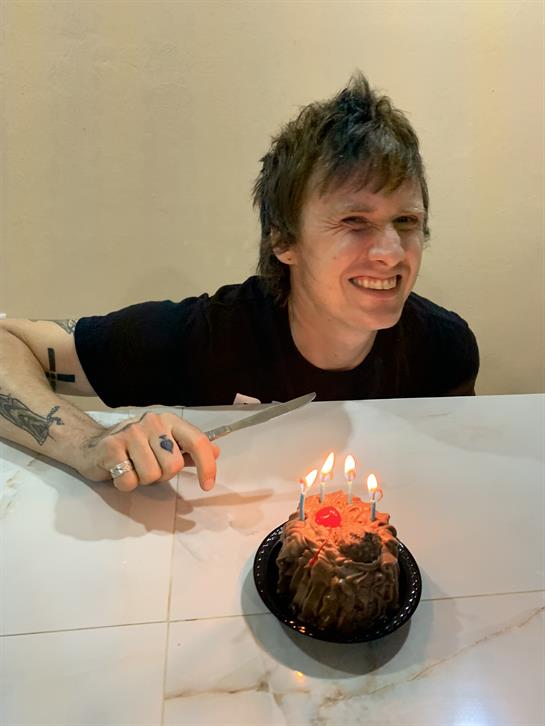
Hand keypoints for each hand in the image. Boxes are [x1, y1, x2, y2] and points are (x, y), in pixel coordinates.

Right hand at [80, 412, 219, 491]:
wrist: (91, 445)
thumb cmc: (132, 447)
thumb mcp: (162, 445)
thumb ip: (188, 450)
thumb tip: (216, 452)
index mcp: (169, 420)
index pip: (197, 441)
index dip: (206, 466)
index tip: (207, 485)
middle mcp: (152, 422)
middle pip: (173, 465)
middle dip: (163, 475)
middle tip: (149, 468)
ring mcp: (131, 433)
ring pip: (152, 475)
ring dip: (143, 480)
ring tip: (133, 468)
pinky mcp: (112, 447)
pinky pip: (130, 480)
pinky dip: (126, 484)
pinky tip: (119, 472)